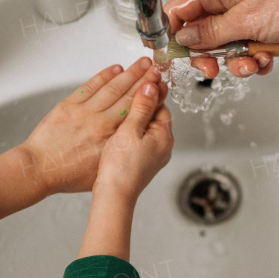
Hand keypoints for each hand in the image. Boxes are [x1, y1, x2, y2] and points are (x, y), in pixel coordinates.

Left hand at [20, 58, 166, 194]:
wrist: (39, 168)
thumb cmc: (68, 174)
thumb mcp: (102, 169)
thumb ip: (118, 152)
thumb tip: (131, 141)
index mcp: (111, 139)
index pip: (137, 111)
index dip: (150, 96)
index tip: (158, 86)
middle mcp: (100, 122)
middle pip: (128, 95)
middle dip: (144, 79)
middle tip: (154, 68)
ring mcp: (84, 111)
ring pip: (112, 88)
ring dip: (128, 73)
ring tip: (140, 64)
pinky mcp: (69, 105)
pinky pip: (90, 86)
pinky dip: (103, 76)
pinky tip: (114, 70)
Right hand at [92, 77, 174, 203]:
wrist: (114, 196)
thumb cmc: (121, 167)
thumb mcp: (130, 129)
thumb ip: (141, 106)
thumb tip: (152, 85)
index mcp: (164, 137)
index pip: (162, 106)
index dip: (150, 93)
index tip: (141, 81)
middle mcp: (163, 147)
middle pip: (155, 117)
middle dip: (143, 105)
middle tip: (129, 93)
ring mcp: (154, 156)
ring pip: (146, 129)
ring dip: (135, 119)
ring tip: (121, 110)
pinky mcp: (143, 163)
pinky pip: (140, 141)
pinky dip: (131, 133)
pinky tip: (118, 131)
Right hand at [164, 0, 278, 78]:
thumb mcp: (245, 20)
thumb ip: (211, 32)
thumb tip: (184, 38)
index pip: (179, 11)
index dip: (171, 33)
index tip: (170, 55)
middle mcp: (228, 3)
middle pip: (199, 35)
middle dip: (206, 56)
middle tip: (213, 68)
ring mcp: (246, 17)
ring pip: (225, 48)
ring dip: (236, 62)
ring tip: (252, 62)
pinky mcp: (263, 31)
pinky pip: (247, 53)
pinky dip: (255, 61)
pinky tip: (267, 58)